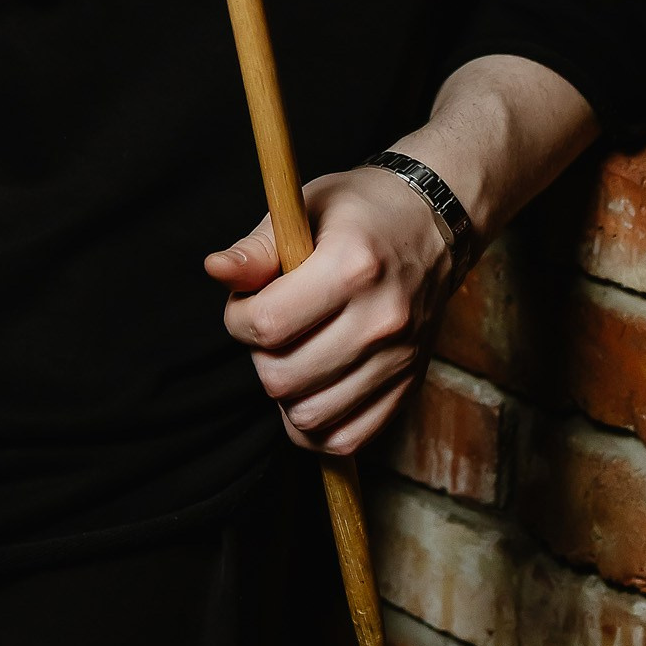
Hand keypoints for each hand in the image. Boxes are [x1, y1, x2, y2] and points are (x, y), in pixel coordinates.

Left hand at [205, 167, 452, 456]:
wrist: (430, 224)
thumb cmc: (359, 212)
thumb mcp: (304, 207)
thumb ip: (257, 248)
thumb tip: (215, 270)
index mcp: (352, 266)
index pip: (268, 324)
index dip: (238, 318)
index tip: (246, 303)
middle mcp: (381, 318)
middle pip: (284, 378)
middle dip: (259, 355)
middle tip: (271, 326)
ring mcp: (399, 358)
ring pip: (310, 416)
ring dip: (285, 393)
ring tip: (294, 353)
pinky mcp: (409, 385)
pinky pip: (348, 438)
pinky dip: (317, 426)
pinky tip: (312, 389)